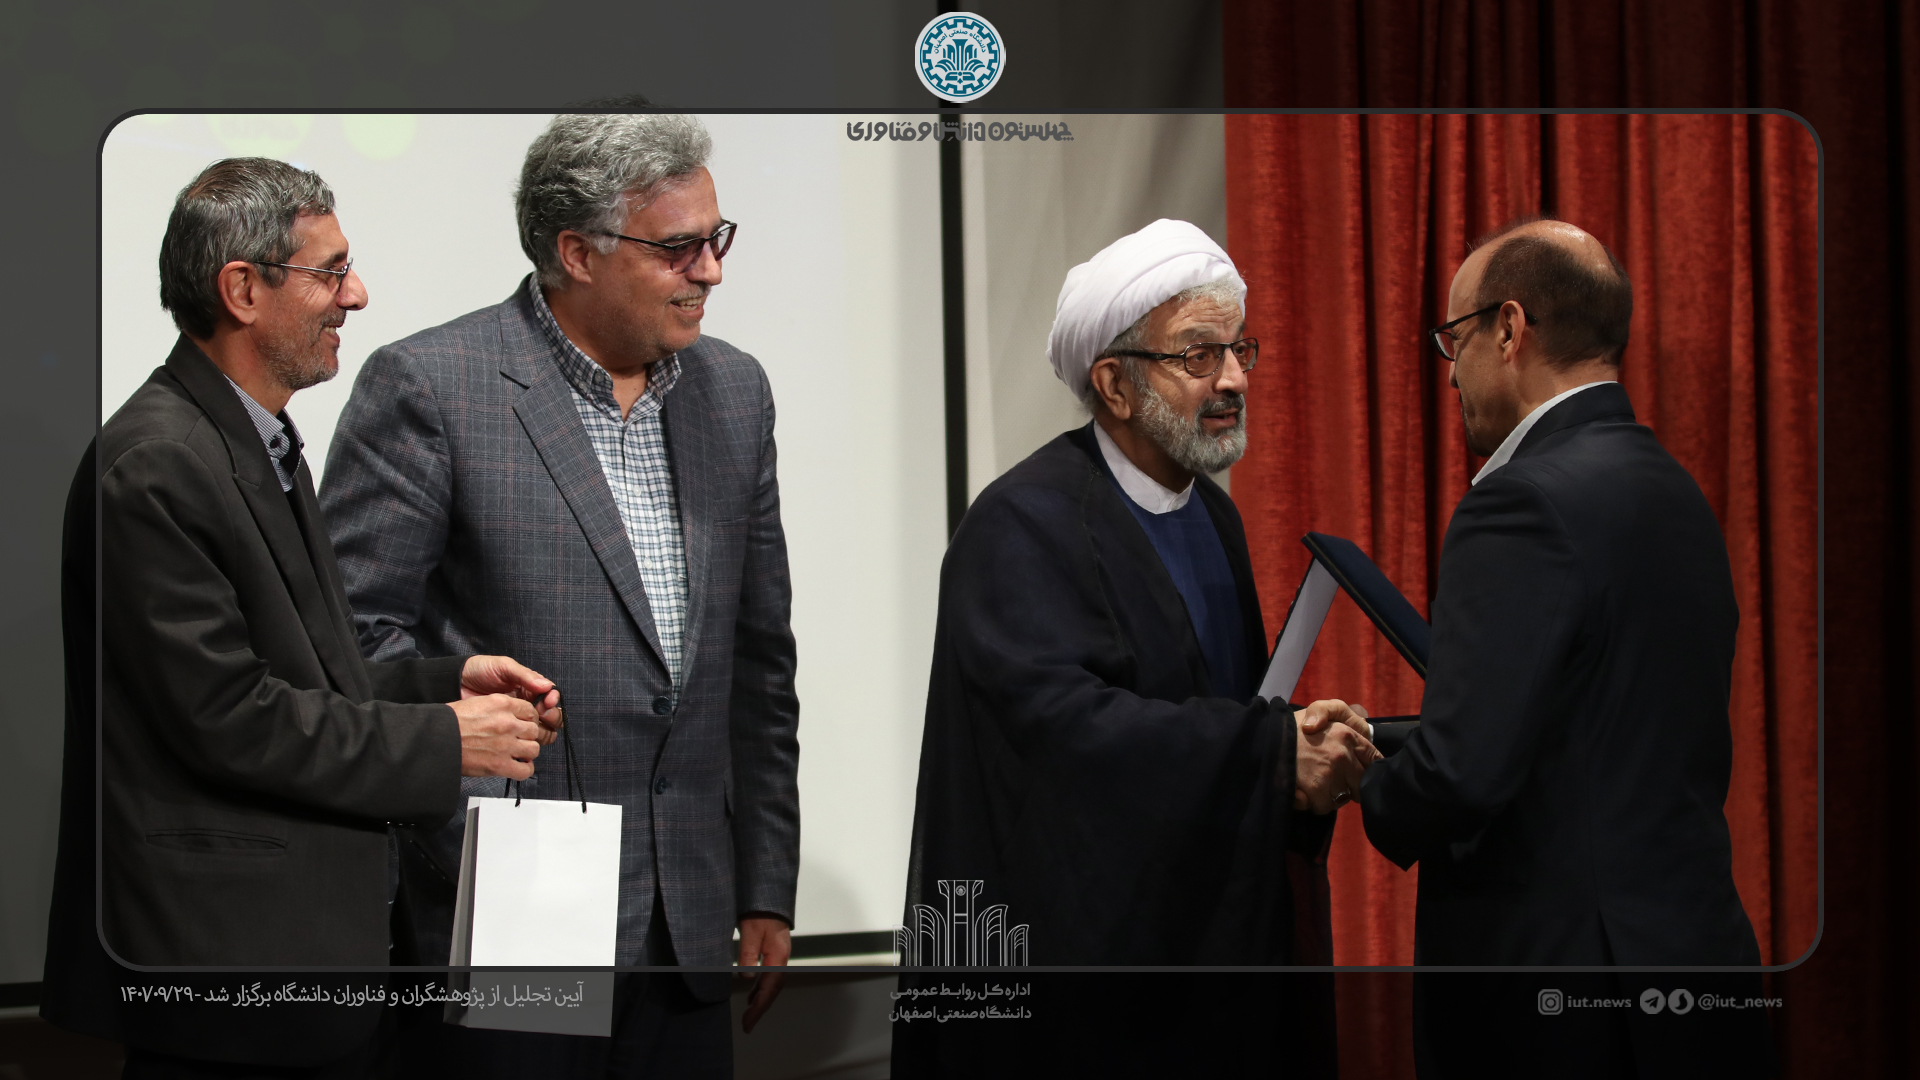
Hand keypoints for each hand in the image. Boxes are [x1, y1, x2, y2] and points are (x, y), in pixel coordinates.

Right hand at [450, 694, 545, 778]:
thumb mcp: (477, 703)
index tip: (522, 724)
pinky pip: (526, 770)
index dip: (527, 719)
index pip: (529, 711)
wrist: (436, 739)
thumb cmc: (449, 722)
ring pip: (534, 749)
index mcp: (501, 704)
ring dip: (527, 752)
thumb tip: (511, 715)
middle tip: (518, 740)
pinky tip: (516, 767)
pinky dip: (523, 770)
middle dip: (527, 736)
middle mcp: (507, 723)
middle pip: (534, 730)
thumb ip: (498, 708)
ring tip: (517, 754)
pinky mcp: (500, 765)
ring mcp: (506, 745)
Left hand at [461, 655, 562, 741]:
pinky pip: (523, 739)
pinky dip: (527, 742)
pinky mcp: (506, 732)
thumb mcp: (503, 667)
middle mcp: (528, 704)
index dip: (552, 700)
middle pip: (551, 716)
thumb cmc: (480, 670)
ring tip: (532, 728)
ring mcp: (517, 719)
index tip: (546, 702)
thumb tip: (547, 686)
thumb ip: (525, 676)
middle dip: (552, 716)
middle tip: (540, 715)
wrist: (455, 683)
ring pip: (541, 730)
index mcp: (530, 687)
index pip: (551, 696)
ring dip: (543, 731)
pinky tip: (521, 738)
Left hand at [736, 914, 790, 1033]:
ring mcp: (779, 955)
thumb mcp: (750, 932)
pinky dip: (761, 988)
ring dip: (761, 1000)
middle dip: (760, 1009)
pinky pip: (769, 975)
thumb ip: (748, 955)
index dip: (759, 1008)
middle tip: (748, 1025)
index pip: (769, 989)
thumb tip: (746, 978)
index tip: (748, 1021)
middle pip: (773, 990)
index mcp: (778, 956)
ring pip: (772, 984)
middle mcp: (781, 958)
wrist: (768, 896)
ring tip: (749, 1014)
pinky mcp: (773, 952)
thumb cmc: (761, 911)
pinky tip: (753, 993)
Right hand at [1292, 705, 1380, 812]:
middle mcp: (1342, 755)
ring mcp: (1329, 774)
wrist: (1260, 741)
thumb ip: (1343, 716)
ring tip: (1314, 784)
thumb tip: (1362, 738)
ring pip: (1344, 798)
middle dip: (1351, 785)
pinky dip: (1314, 803)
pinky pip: (1325, 807)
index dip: (1369, 767)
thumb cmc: (1290, 726)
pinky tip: (1304, 791)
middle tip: (1335, 780)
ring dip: (1332, 796)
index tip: (1360, 771)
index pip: (1373, 758)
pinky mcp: (1315, 790)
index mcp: (1346, 734)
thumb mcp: (1320, 709)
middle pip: (1362, 783)